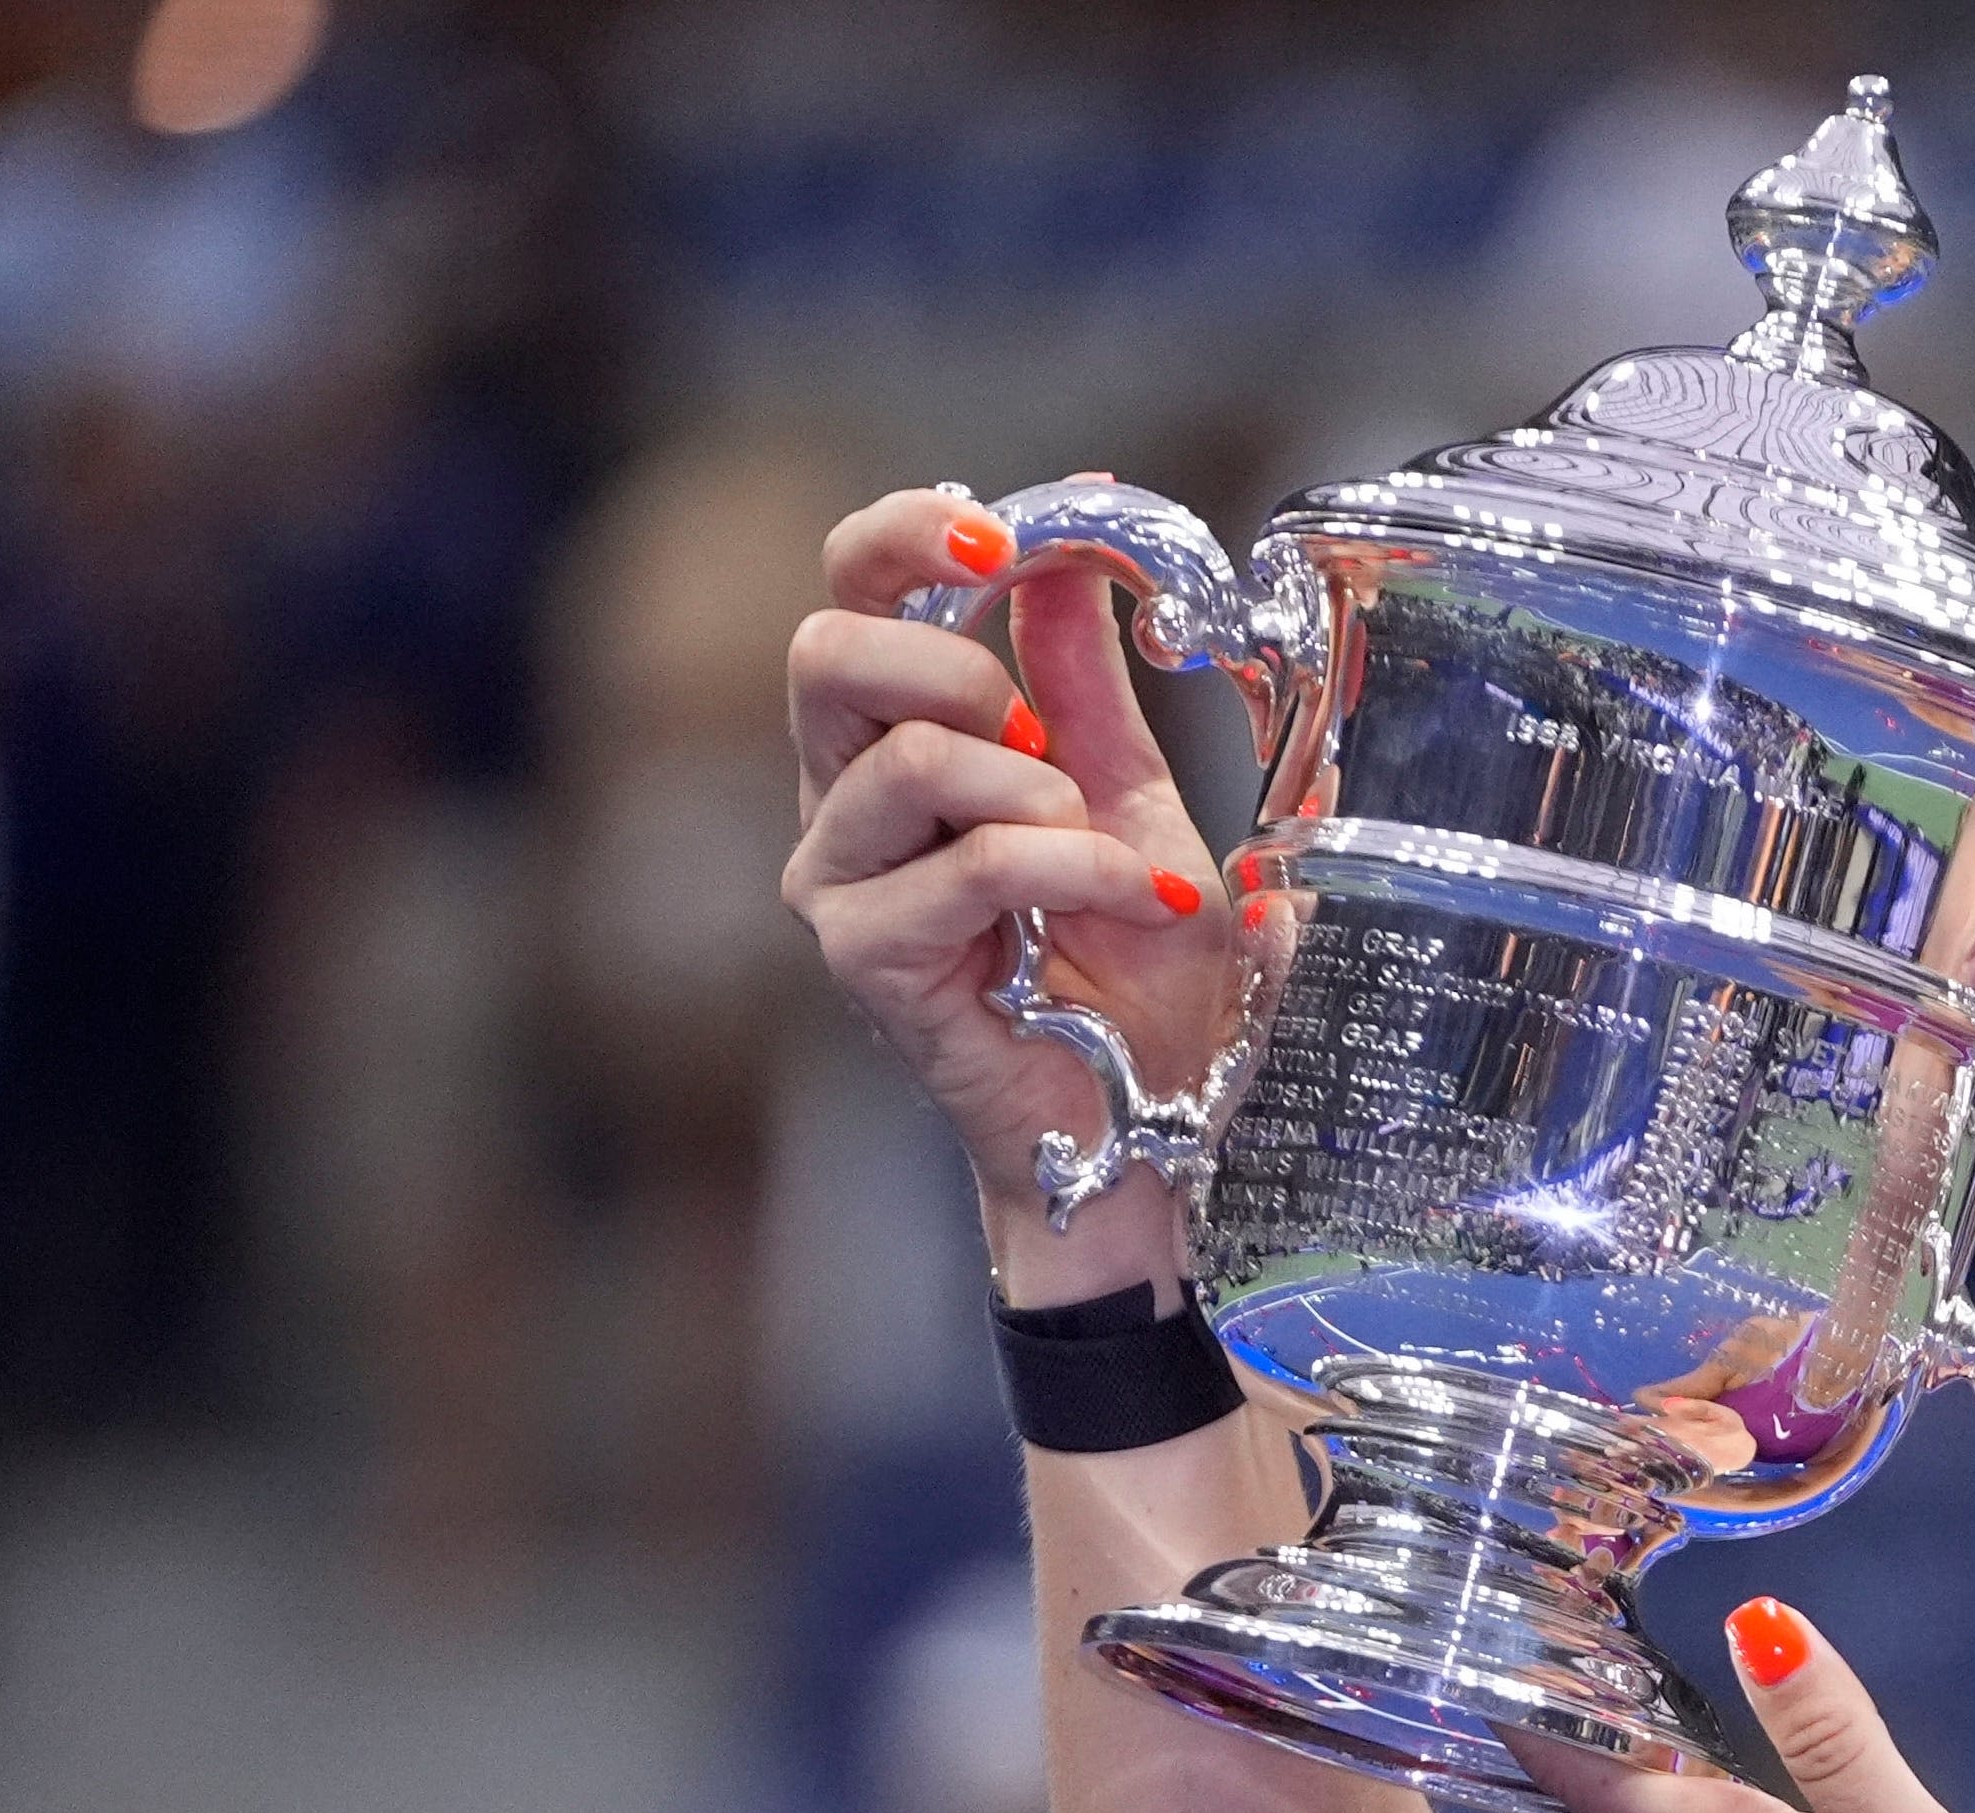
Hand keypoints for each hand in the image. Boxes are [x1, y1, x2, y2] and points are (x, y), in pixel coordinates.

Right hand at [781, 487, 1239, 1272]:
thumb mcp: (1131, 794)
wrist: (1148, 1119)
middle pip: (825, 650)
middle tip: (1044, 731)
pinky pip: (968, 865)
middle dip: (957, 661)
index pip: (849, 594)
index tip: (1002, 532)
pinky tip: (1142, 901)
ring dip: (1039, 790)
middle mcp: (841, 800)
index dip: (908, 537)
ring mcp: (838, 880)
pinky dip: (1076, 868)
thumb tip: (1077, 544)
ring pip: (905, 758)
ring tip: (1112, 855)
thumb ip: (1086, 678)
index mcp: (893, 739)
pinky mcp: (865, 956)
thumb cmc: (1132, 976)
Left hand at [1514, 1600, 1974, 1812]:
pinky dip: (1685, 1759)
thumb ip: (1836, 1742)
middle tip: (1543, 1569)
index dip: (1526, 1682)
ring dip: (1623, 1719)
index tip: (1489, 1596)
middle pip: (1599, 1774)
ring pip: (1651, 1797)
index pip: (1578, 1764)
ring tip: (1598, 1618)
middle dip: (1566, 1682)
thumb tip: (1757, 1623)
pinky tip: (1699, 1716)